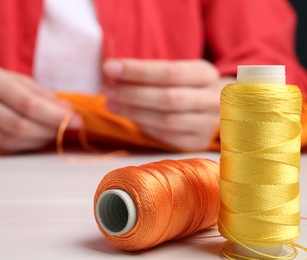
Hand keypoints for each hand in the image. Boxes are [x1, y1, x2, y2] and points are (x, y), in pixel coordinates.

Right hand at [0, 67, 80, 151]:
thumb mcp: (12, 78)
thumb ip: (39, 93)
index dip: (55, 116)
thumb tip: (68, 109)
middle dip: (50, 130)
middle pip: (20, 125)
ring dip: (39, 141)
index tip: (76, 120)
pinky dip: (24, 147)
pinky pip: (1, 148)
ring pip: (10, 140)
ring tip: (55, 135)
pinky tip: (37, 141)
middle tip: (70, 129)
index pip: (28, 103)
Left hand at [103, 59, 233, 150]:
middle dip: (132, 94)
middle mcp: (211, 100)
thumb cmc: (186, 85)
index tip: (109, 68)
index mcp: (206, 74)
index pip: (169, 72)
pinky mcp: (197, 142)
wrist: (216, 106)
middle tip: (107, 90)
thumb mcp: (177, 70)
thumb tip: (113, 73)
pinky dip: (144, 126)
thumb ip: (150, 72)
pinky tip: (129, 117)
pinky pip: (166, 136)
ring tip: (111, 104)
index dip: (137, 71)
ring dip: (133, 112)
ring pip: (165, 120)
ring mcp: (207, 124)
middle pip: (167, 98)